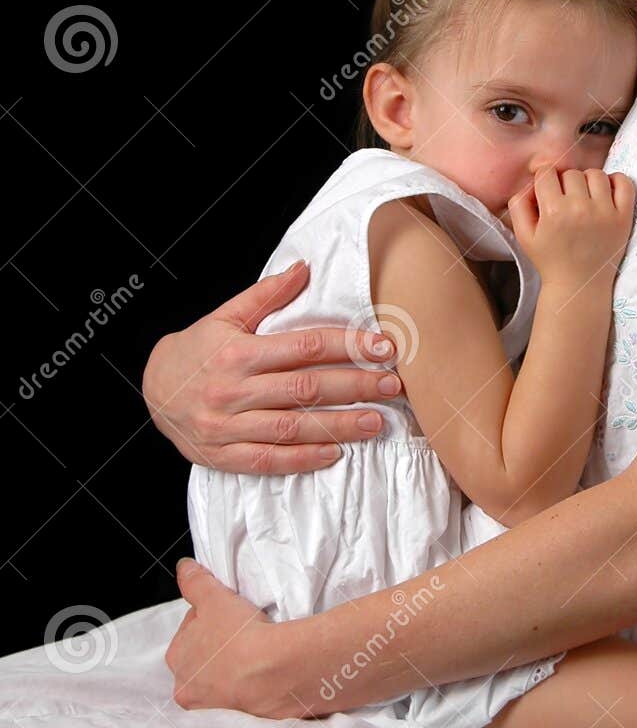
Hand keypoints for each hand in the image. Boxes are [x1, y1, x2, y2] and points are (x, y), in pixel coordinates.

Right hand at [142, 259, 403, 473]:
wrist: (152, 390)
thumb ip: (266, 295)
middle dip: (355, 386)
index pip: (304, 347)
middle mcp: (233, 391)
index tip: (383, 348)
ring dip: (339, 426)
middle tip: (393, 385)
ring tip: (377, 422)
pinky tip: (335, 453)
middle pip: (306, 388)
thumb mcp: (225, 316)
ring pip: (293, 428)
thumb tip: (304, 267)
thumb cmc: (197, 350)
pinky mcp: (223, 455)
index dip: (348, 346)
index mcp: (238, 353)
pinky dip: (303, 459)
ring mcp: (227, 427)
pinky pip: (268, 460)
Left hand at [165, 558, 310, 717]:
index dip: (210, 617)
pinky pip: (240, 695)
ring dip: (233, 666)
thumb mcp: (212, 597)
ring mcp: (212, 706)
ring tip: (254, 651)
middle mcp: (188, 687)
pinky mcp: (238, 718)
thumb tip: (183, 568)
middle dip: (218, 645)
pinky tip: (261, 671)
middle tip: (241, 632)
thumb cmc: (236, 636)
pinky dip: (248, 684)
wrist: (271, 673)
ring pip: (221, 678)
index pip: (190, 630)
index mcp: (176, 658)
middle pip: (203, 657)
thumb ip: (194, 582)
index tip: (228, 613)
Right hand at [506, 169, 634, 290]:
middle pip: (571, 173)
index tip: (548, 193)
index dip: (544, 180)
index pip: (547, 173)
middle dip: (565, 182)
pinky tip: (606, 191)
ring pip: (595, 174)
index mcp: (553, 211)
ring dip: (587, 181)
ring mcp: (605, 212)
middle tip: (565, 200)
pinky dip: (617, 180)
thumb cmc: (550, 260)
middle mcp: (580, 208)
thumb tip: (531, 181)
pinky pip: (624, 183)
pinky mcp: (624, 217)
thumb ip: (518, 204)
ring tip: (584, 197)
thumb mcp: (523, 235)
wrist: (578, 285)